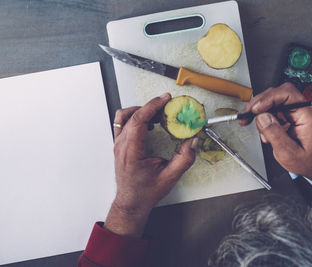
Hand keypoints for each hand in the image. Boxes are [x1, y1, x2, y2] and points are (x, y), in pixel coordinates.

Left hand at [105, 93, 196, 236]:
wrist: (132, 202)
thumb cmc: (146, 192)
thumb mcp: (170, 177)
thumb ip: (184, 159)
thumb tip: (192, 141)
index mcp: (131, 152)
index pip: (138, 120)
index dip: (152, 106)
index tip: (164, 99)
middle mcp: (122, 146)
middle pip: (132, 115)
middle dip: (151, 106)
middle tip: (167, 106)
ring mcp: (118, 144)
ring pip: (124, 116)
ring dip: (141, 111)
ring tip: (157, 113)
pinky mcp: (119, 145)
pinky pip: (123, 123)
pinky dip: (135, 117)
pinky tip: (148, 122)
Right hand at [239, 82, 311, 177]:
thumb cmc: (307, 159)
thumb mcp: (290, 152)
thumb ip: (276, 135)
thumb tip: (262, 118)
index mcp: (305, 114)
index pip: (287, 94)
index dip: (269, 98)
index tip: (256, 109)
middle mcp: (298, 110)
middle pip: (276, 94)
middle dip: (258, 102)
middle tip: (246, 115)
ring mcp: (290, 112)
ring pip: (270, 101)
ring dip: (256, 110)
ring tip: (248, 122)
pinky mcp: (283, 117)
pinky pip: (268, 111)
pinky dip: (260, 118)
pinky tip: (262, 132)